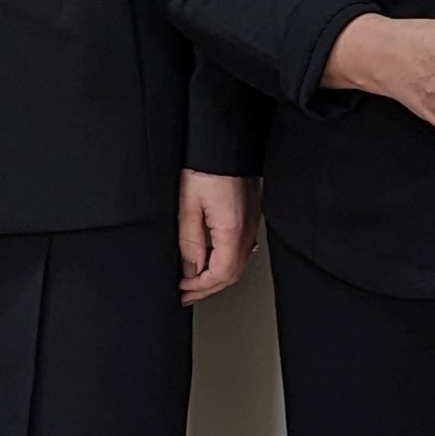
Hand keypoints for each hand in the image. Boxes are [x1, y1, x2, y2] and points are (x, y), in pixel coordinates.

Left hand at [177, 170, 256, 302]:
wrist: (222, 143)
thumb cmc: (204, 166)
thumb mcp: (187, 206)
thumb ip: (189, 242)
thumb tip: (190, 269)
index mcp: (232, 229)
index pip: (221, 274)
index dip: (201, 287)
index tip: (183, 289)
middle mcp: (247, 228)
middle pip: (232, 273)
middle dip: (208, 288)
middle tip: (186, 293)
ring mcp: (251, 222)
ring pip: (238, 262)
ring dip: (216, 276)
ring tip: (194, 280)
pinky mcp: (250, 215)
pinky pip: (240, 248)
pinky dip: (223, 260)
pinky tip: (209, 259)